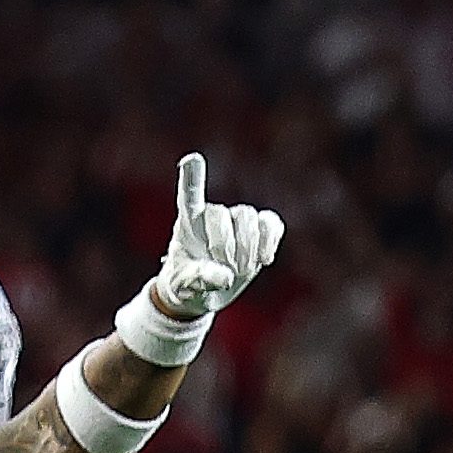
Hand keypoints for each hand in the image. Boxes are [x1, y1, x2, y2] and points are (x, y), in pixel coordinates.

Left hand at [143, 153, 284, 324]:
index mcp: (187, 224)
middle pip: (225, 214)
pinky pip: (272, 223)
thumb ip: (196, 279)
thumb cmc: (185, 285)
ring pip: (250, 218)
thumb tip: (224, 275)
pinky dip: (270, 241)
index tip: (191, 160)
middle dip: (227, 244)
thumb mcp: (181, 287)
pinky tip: (264, 260)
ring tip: (242, 270)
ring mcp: (237, 220)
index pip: (190, 197)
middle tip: (225, 268)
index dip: (192, 178)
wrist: (204, 293)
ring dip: (249, 246)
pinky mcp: (259, 229)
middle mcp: (213, 216)